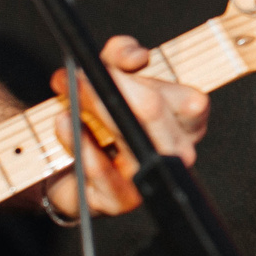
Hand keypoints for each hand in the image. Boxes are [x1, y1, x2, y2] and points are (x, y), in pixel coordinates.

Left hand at [44, 35, 210, 218]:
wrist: (68, 161)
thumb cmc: (99, 115)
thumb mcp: (109, 73)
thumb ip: (121, 55)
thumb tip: (134, 56)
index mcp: (186, 120)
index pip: (189, 100)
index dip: (147, 79)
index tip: (110, 66)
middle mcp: (177, 151)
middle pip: (152, 113)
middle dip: (113, 90)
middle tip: (81, 76)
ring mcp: (152, 177)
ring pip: (132, 144)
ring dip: (95, 115)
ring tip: (69, 99)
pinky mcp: (122, 201)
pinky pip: (107, 176)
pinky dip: (84, 148)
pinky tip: (66, 127)